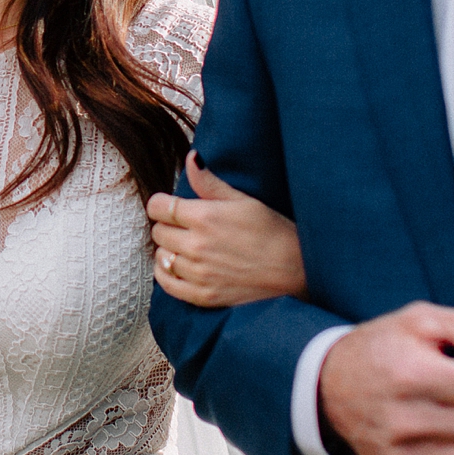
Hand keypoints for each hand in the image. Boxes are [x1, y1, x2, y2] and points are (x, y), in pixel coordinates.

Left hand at [147, 153, 305, 306]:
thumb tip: (191, 158)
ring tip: (186, 247)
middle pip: (158, 231)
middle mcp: (196, 245)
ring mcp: (198, 273)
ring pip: (161, 256)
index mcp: (204, 217)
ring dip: (169, 250)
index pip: (158, 207)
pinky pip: (167, 284)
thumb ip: (210, 182)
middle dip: (168, 226)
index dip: (162, 204)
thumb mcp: (244, 200)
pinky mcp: (203, 295)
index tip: (170, 206)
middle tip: (184, 227)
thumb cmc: (273, 232)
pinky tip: (178, 267)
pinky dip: (166, 274)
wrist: (295, 271)